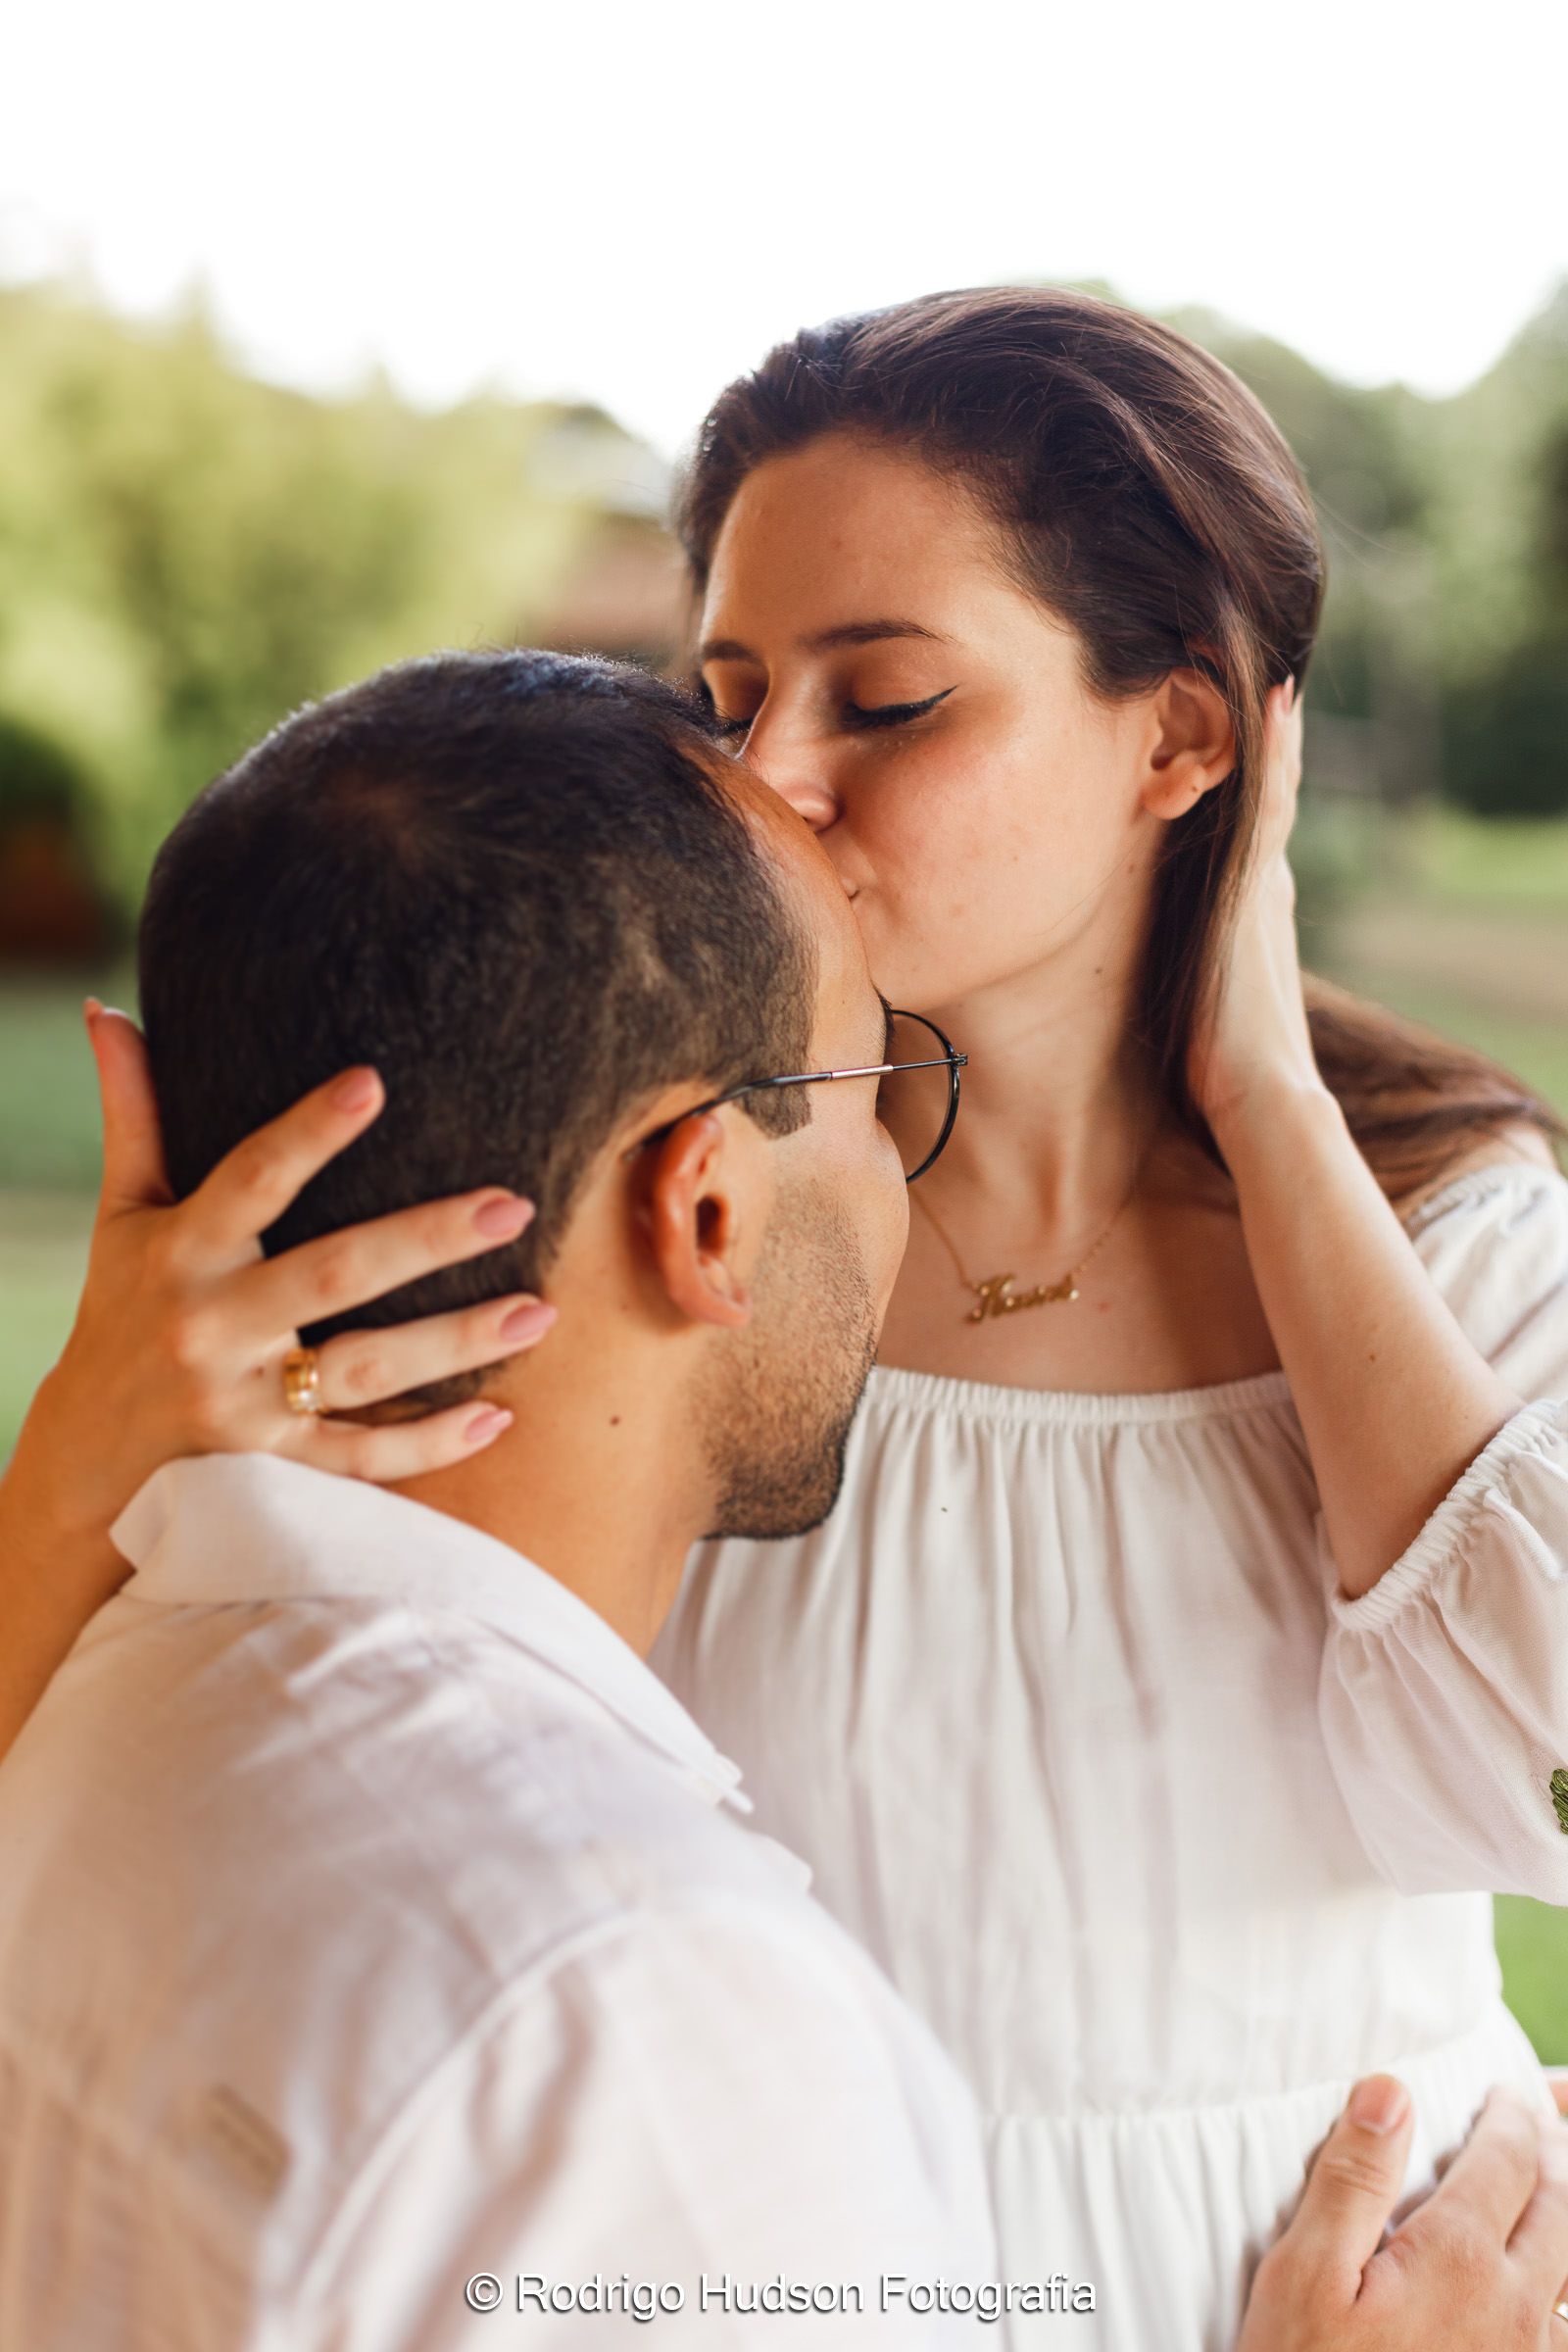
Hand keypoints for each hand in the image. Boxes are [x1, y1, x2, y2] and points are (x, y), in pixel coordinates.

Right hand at [23, 1004, 555, 1549]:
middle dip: (425, 1241)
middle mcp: (212, 1327)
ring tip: (539, 1312)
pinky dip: (428, 1447)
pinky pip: (359, 1459)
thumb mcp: (120, 1215)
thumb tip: (107, 1011)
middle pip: (332, 1277)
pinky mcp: (273, 1468)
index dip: (308, 1132)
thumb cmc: (122, 1310)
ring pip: (364, 1372)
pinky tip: (497, 1418)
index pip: (251, 1180)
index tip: (373, 1081)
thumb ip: (133, 1115)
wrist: (87, 1457)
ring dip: (455, 1344)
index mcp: (181, 1251)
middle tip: (513, 1205)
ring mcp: (245, 1405)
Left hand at [1187, 681, 1321, 1138]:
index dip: (1247, 777)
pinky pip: (1270, 801)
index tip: (1233, 722)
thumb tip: (1122, 974)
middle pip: (1265, 795)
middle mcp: (1264, 888)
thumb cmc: (1217, 1066)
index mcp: (1249, 910)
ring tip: (1267, 669)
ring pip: (1271, 787)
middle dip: (1262, 740)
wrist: (1262, 1096)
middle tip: (1254, 672)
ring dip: (1272, 730)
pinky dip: (1277, 751)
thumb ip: (1166, 972)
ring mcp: (1266, 884)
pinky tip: (1275, 698)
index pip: (1247, 827)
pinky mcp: (1261, 887)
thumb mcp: (1186, 1000)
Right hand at [1238, 2077, 1567, 2349]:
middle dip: (1553, 2155)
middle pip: (1560, 2210)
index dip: (1509, 2117)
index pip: (1506, 2161)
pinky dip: (1562, 2298)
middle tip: (1545, 2122)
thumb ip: (1353, 2179)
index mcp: (1457, 2260)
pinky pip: (1564, 2333)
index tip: (1505, 2094)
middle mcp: (1514, 2308)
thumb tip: (1390, 2091)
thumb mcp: (1305, 2275)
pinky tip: (1547, 2297)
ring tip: (1555, 2196)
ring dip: (1566, 2221)